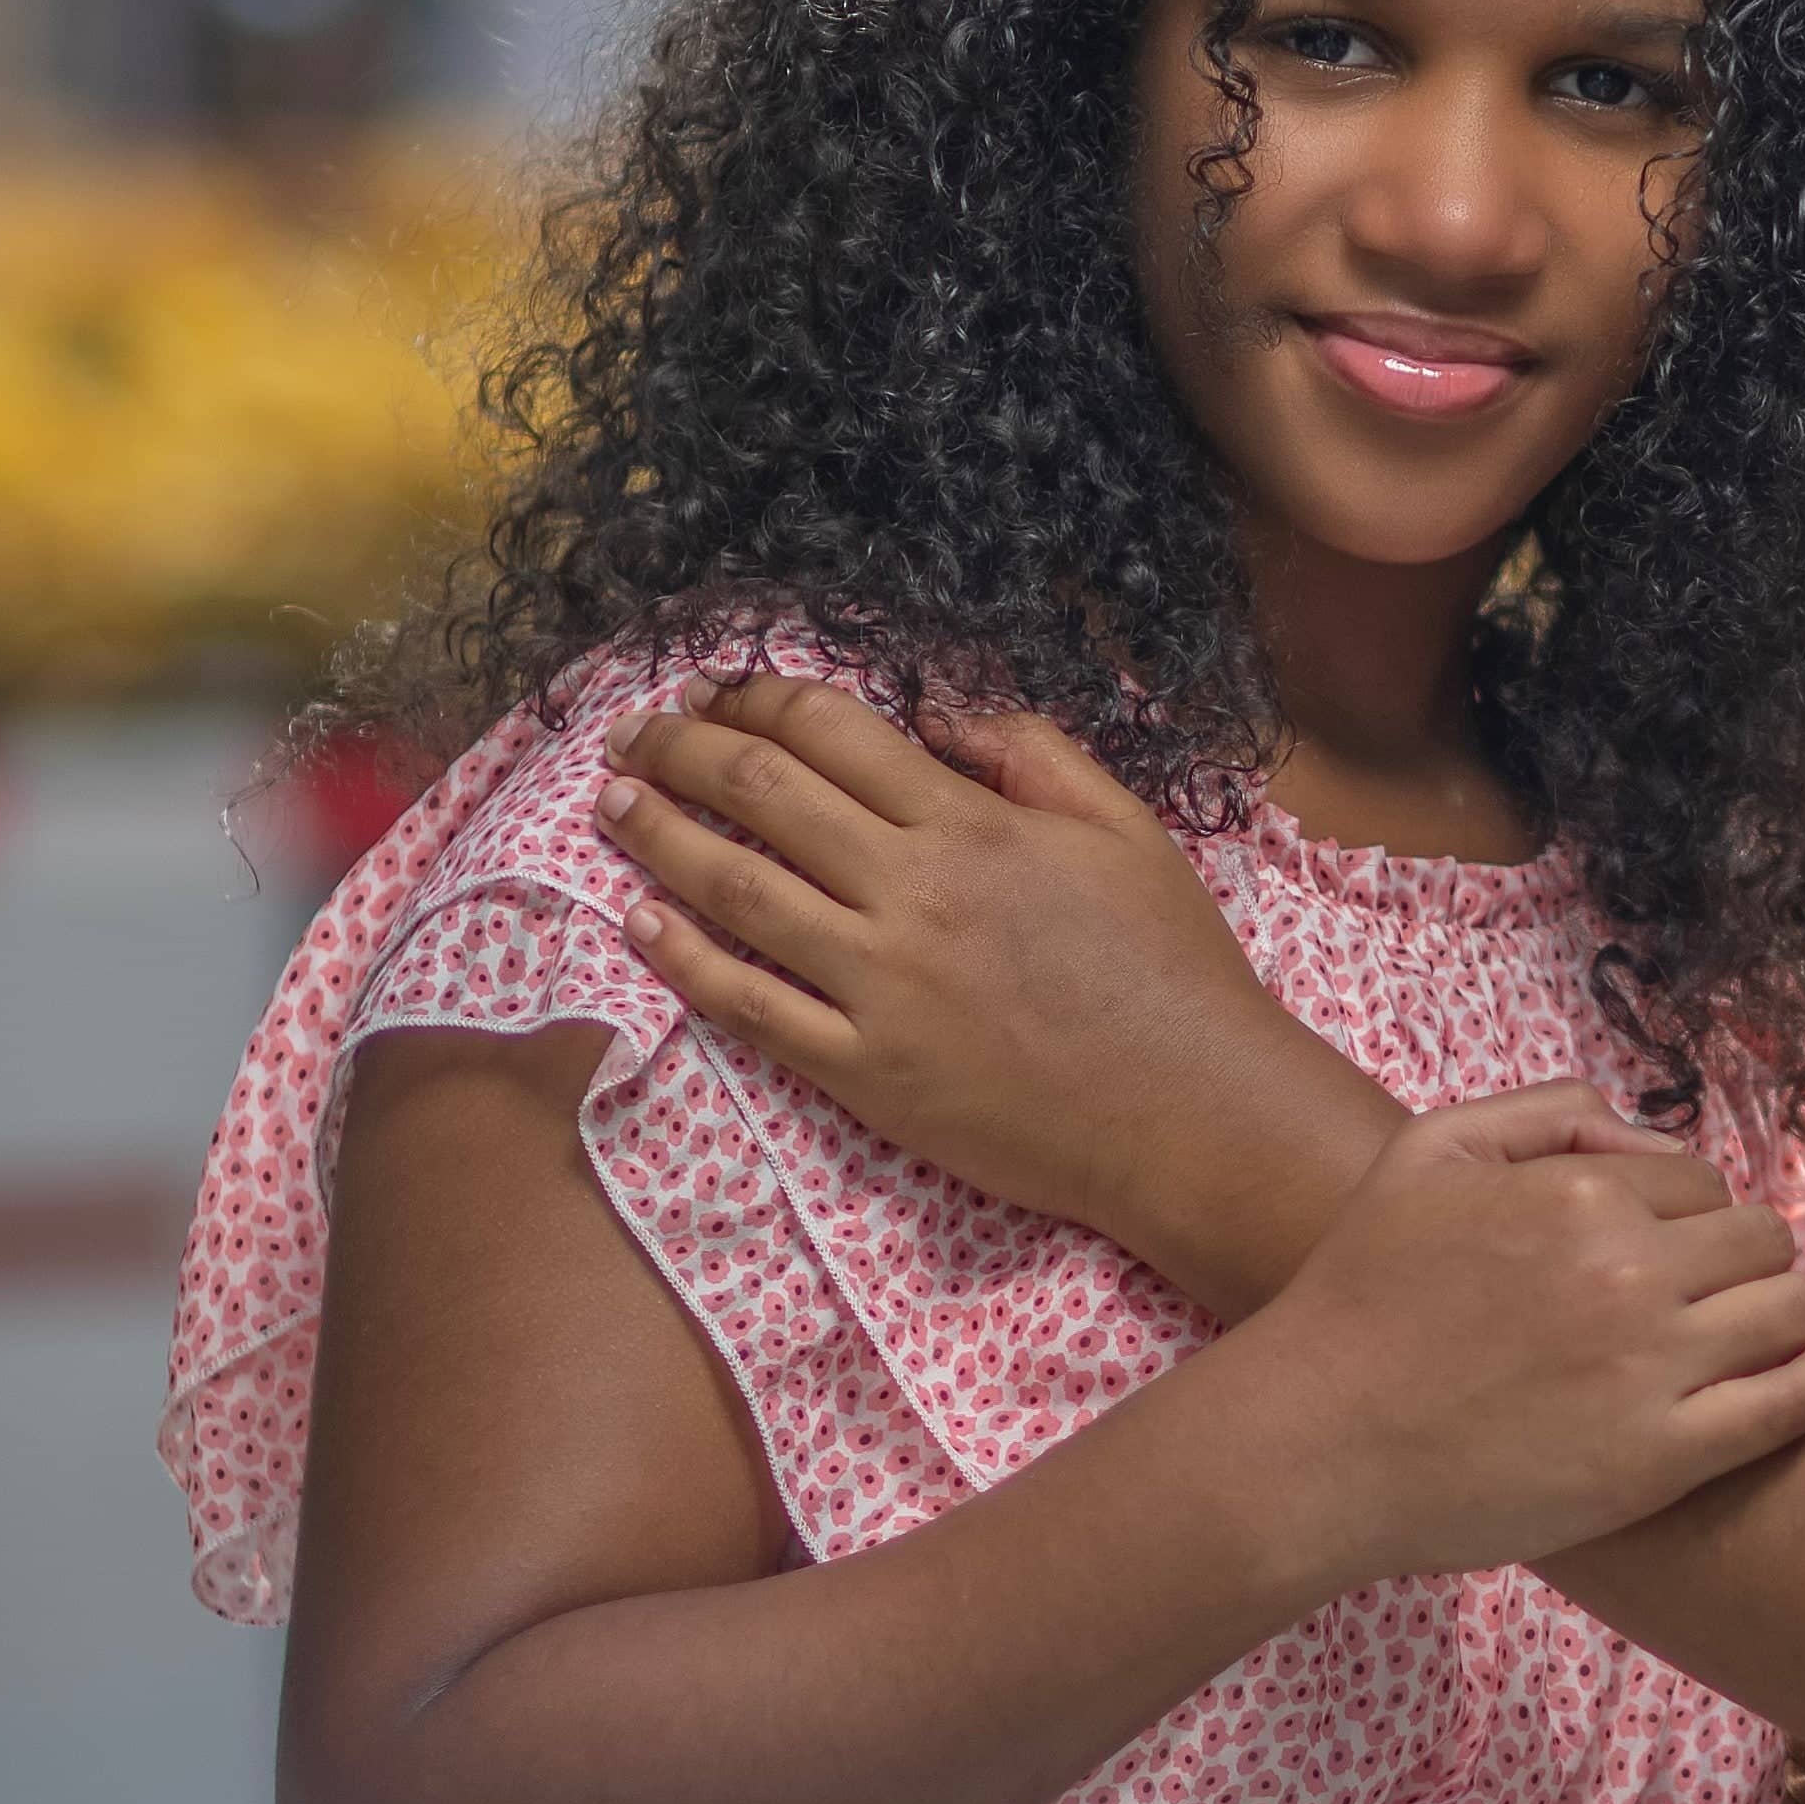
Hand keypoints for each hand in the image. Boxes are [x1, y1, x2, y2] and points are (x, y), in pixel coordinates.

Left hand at [594, 675, 1326, 1234]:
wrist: (1194, 1113)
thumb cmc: (1172, 969)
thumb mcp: (1125, 829)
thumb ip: (1030, 754)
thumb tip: (933, 715)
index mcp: (974, 825)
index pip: (831, 731)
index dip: (756, 696)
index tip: (716, 690)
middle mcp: (913, 894)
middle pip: (763, 793)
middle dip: (682, 748)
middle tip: (635, 733)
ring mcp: (881, 987)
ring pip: (735, 890)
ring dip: (657, 837)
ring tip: (610, 805)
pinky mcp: (866, 1073)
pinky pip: (750, 1009)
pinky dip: (684, 960)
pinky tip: (638, 925)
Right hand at [1240, 1086, 1804, 1582]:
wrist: (1314, 1444)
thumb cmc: (1361, 1295)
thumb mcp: (1430, 1152)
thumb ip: (1547, 1116)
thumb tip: (1651, 1135)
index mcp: (1579, 1195)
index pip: (1700, 1183)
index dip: (1693, 1213)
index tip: (1675, 1245)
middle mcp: (1629, 1272)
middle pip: (1762, 1240)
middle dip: (1751, 1256)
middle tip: (1722, 1290)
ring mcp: (1652, 1370)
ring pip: (1794, 1309)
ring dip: (1798, 1308)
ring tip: (1777, 1325)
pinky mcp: (1661, 1459)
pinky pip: (1792, 1401)